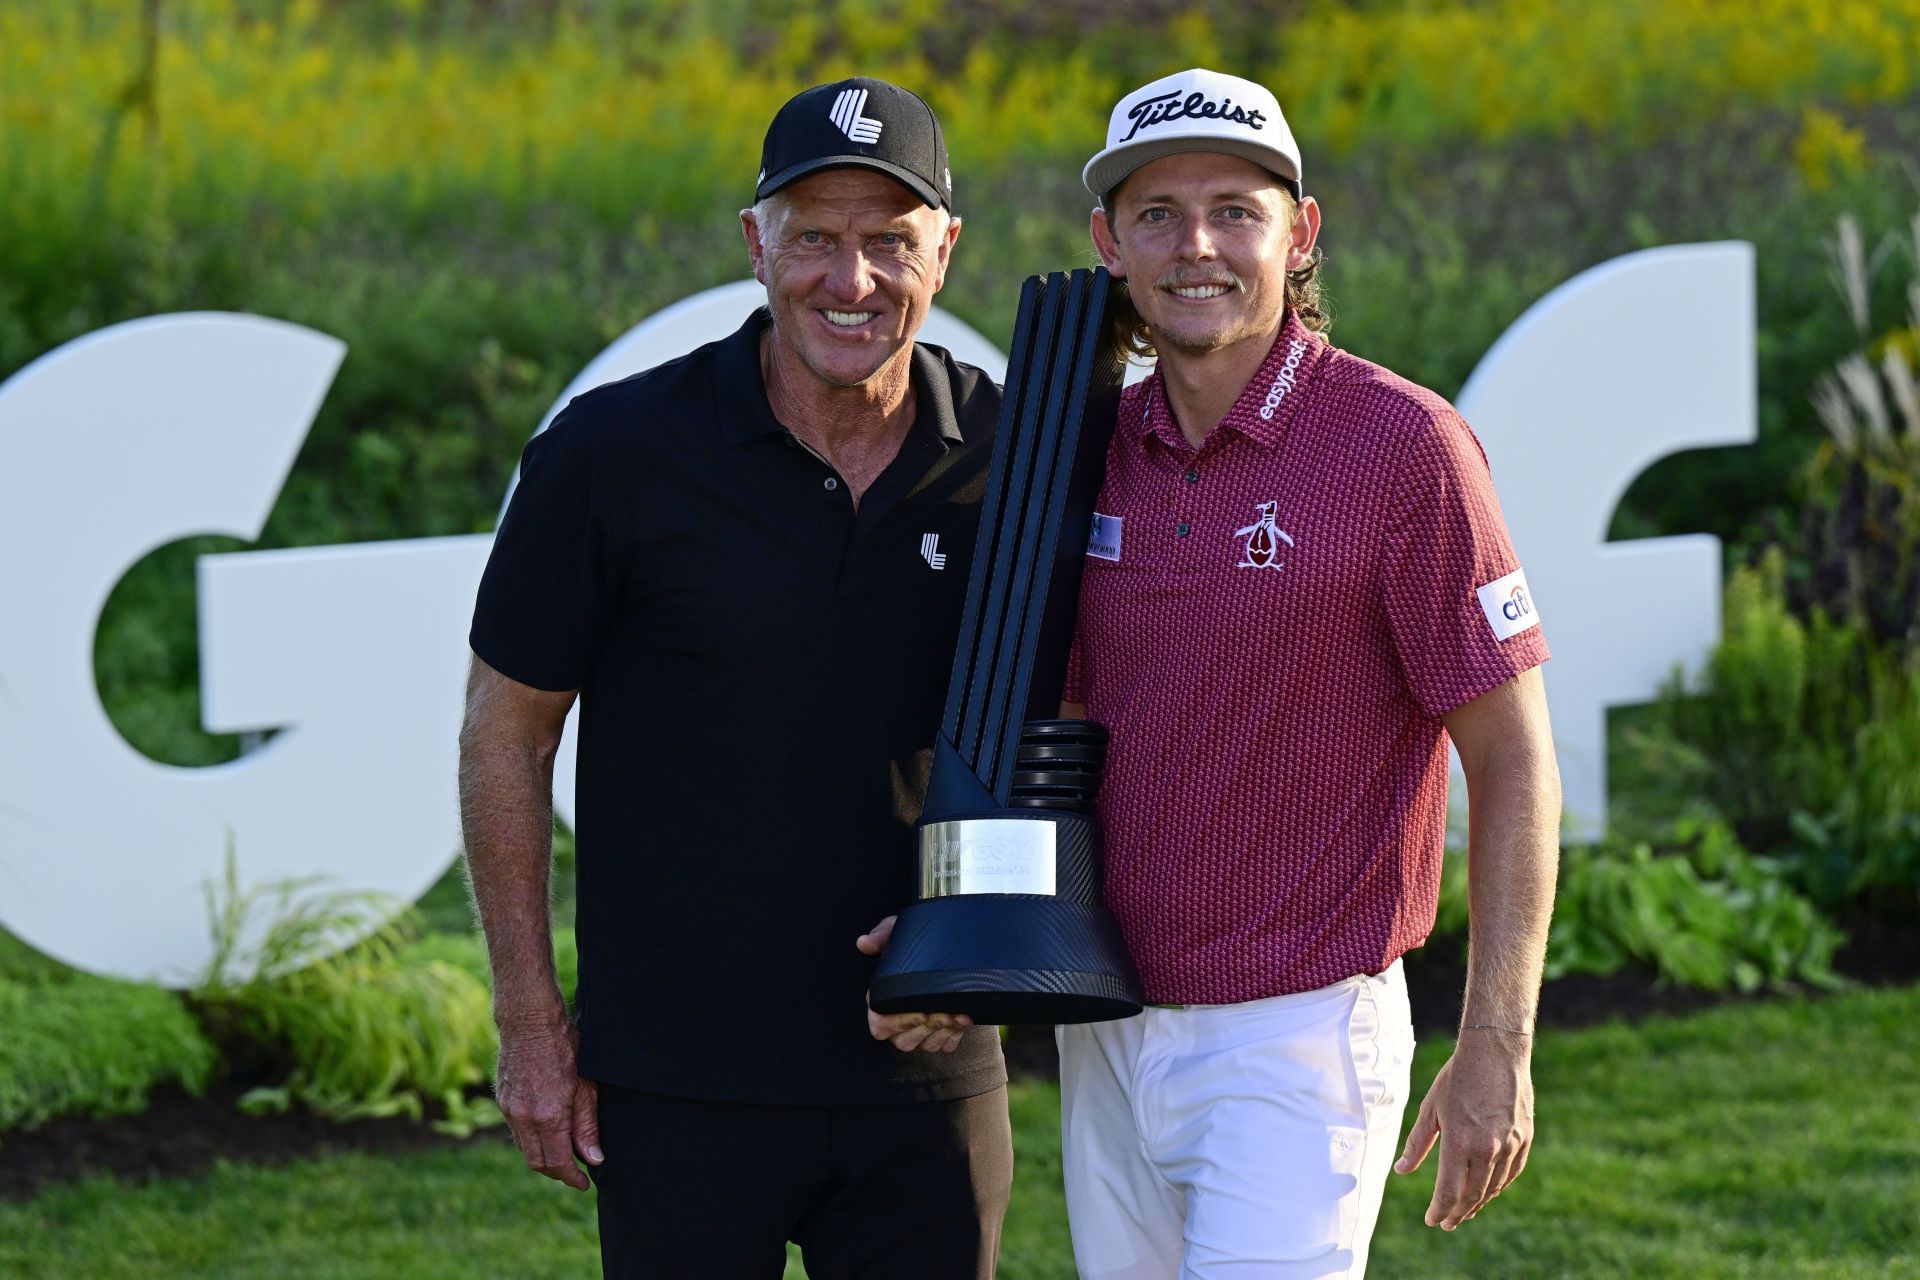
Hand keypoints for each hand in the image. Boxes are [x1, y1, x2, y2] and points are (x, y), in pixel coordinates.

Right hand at [494, 1011, 602, 1190]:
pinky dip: (532, 1139)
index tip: (584, 1183)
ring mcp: (509, 1110)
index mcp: (548, 1117)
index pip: (558, 1163)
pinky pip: (517, 1131)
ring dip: (543, 1156)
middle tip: (576, 1171)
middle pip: (537, 1163)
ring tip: (564, 1151)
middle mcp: (524, 1118)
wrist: (529, 1021)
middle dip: (557, 1172)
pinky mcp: (502, 1101)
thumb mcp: (586, 1086)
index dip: (572, 1178)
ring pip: (525, 1148)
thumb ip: (587, 1125)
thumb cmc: (564, 1047)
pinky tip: (548, 1130)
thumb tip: (593, 1158)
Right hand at [855, 915, 972, 1052]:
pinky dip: (955, 1036)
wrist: (942, 947)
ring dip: (943, 1033)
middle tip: (945, 1013)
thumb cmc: (911, 942)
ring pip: (925, 1045)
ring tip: (959, 1016)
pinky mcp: (939, 1034)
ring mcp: (918, 1030)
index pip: (880, 1025)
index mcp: (881, 1001)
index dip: (899, 1023)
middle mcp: (897, 1021)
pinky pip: (945, 1045)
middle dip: (927, 1029)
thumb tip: (863, 943)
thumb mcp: (896, 933)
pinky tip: (965, 1021)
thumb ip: (881, 936)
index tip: (920, 1012)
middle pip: (905, 1041)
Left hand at [1393, 1029, 1533, 1228]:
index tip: (1431, 1220)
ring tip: (1463, 1211)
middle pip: (1471, 1195)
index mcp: (1459, 1142)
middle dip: (1456, 1213)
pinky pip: (1510, 1174)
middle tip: (1446, 1222)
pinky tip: (1486, 1192)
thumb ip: (1417, 1143)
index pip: (1448, 1191)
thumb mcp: (1431, 1109)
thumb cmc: (1457, 1078)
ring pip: (1492, 1188)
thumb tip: (1401, 1170)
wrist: (1496, 1053)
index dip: (1438, 1210)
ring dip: (1476, 1204)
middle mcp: (1486, 1149)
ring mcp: (1509, 1145)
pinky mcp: (1524, 1140)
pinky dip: (1497, 1187)